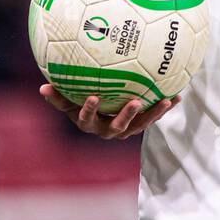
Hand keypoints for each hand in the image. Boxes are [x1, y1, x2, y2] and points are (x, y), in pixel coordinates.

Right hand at [39, 83, 180, 139]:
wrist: (100, 115)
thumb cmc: (79, 103)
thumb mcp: (68, 101)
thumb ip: (58, 96)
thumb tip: (42, 88)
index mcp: (90, 124)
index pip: (87, 119)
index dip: (89, 110)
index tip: (93, 97)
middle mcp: (108, 131)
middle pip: (119, 126)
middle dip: (127, 115)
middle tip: (135, 102)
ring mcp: (126, 129)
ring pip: (141, 124)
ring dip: (154, 113)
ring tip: (165, 101)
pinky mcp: (140, 124)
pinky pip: (153, 116)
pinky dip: (165, 107)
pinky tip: (178, 95)